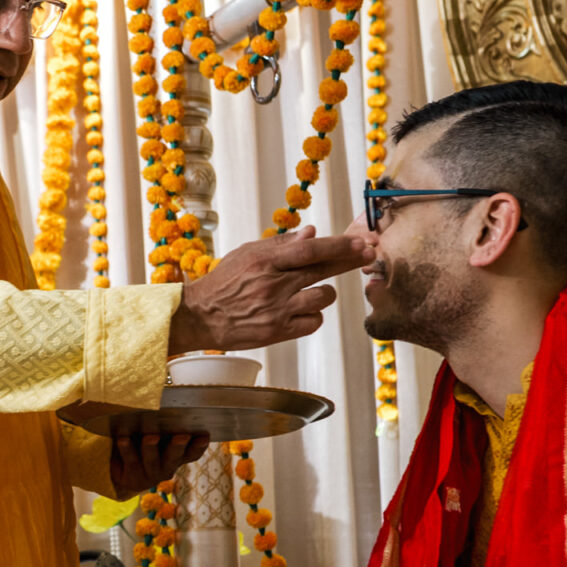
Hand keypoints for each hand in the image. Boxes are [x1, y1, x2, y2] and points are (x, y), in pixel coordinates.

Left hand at [109, 432, 208, 497]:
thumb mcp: (154, 436)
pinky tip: (123, 439)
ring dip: (151, 447)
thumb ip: (161, 426)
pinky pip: (131, 460)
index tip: (204, 435)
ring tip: (150, 436)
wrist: (120, 474)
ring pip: (152, 460)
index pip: (192, 453)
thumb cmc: (140, 446)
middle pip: (174, 457)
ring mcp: (151, 474)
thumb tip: (161, 402)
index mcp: (177, 456)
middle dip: (178, 446)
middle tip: (181, 435)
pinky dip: (127, 449)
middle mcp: (167, 467)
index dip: (199, 446)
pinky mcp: (133, 477)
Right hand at [171, 227, 372, 352]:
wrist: (199, 317)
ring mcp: (276, 310)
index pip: (311, 250)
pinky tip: (300, 311)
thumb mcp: (246, 254)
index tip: (361, 242)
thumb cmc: (223, 283)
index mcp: (264, 261)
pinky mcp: (277, 332)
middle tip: (367, 254)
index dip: (340, 245)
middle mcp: (273, 285)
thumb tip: (312, 234)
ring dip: (322, 292)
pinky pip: (313, 322)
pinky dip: (312, 316)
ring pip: (323, 297)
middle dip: (350, 261)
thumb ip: (279, 244)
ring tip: (308, 291)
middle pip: (323, 270)